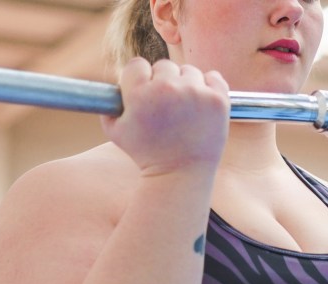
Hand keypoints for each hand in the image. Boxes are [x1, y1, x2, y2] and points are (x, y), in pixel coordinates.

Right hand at [102, 58, 230, 177]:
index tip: (145, 95)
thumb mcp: (116, 132)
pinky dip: (208, 87)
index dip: (139, 80)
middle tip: (166, 107)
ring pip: (189, 71)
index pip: (137, 65)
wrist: (179, 175)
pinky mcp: (218, 100)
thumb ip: (109, 105)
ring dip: (186, 84)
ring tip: (184, 110)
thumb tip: (113, 85)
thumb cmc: (146, 154)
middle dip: (163, 82)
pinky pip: (213, 77)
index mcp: (140, 93)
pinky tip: (201, 104)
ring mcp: (196, 93)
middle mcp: (168, 88)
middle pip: (164, 66)